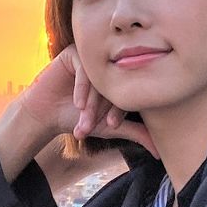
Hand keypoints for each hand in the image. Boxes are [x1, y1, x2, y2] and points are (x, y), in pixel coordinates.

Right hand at [7, 46, 155, 157]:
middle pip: (114, 83)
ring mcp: (92, 58)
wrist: (47, 114)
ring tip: (83, 119)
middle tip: (91, 125)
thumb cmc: (79, 119)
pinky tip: (77, 103)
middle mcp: (109, 65)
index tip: (111, 125)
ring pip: (99, 77)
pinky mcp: (75, 53)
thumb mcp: (109, 128)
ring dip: (91, 101)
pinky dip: (81, 88)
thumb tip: (159, 152)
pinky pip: (84, 68)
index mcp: (122, 77)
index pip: (128, 90)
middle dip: (102, 109)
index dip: (120, 109)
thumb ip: (136, 134)